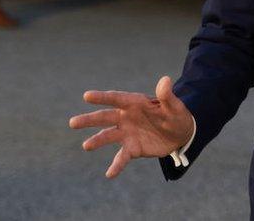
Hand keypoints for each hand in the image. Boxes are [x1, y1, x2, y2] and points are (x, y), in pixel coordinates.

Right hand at [69, 76, 194, 178]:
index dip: (102, 97)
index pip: (116, 98)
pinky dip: (116, 166)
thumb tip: (166, 80)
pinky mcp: (132, 148)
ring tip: (86, 146)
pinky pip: (121, 157)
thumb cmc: (176, 115)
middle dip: (89, 120)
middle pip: (105, 117)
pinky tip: (109, 174)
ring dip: (97, 141)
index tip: (87, 96)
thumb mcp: (174, 106)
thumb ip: (167, 96)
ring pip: (108, 136)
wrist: (181, 133)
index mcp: (134, 103)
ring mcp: (127, 133)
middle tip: (73, 123)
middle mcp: (126, 117)